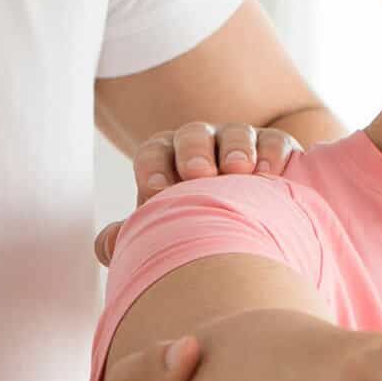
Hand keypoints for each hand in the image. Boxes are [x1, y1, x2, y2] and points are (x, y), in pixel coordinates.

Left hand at [94, 123, 303, 266]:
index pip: (154, 153)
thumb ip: (134, 237)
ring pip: (236, 134)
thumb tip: (106, 246)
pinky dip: (273, 153)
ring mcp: (240, 145)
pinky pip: (275, 142)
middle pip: (193, 136)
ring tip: (239, 169)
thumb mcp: (166, 232)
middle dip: (194, 151)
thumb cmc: (197, 229)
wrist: (248, 229)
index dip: (153, 167)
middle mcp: (202, 146)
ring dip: (237, 148)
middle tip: (198, 173)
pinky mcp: (276, 150)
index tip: (156, 190)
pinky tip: (271, 173)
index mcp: (167, 161)